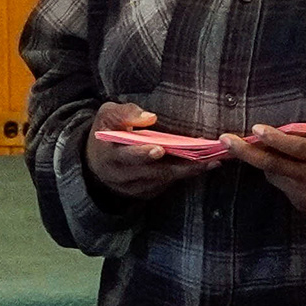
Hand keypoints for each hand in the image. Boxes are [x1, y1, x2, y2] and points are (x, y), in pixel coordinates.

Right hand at [83, 104, 218, 198]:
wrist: (95, 161)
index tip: (160, 149)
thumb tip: (149, 117)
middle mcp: (119, 176)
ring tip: (210, 161)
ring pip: (161, 181)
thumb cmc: (106, 132)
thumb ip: (125, 113)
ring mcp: (131, 187)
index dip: (142, 153)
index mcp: (108, 155)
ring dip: (186, 171)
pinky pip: (163, 186)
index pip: (125, 156)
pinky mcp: (142, 193)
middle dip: (178, 165)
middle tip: (202, 159)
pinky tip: (200, 167)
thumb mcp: (107, 115)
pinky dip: (181, 176)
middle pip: (151, 172)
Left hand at [231, 123, 305, 223]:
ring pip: (274, 175)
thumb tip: (284, 127)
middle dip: (246, 152)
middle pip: (274, 164)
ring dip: (266, 162)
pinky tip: (292, 171)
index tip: (256, 129)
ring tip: (271, 150)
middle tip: (225, 139)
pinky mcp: (302, 206)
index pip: (298, 148)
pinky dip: (281, 176)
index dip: (277, 139)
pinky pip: (283, 187)